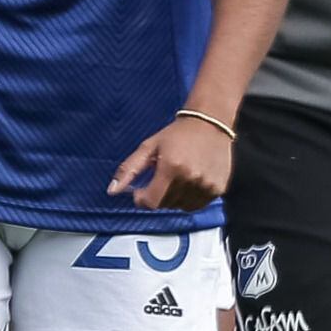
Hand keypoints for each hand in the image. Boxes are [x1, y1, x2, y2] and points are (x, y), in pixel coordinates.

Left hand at [112, 113, 235, 210]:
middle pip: (166, 204)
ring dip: (173, 198)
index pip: (152, 202)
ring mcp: (207, 185)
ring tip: (175, 178)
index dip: (142, 199)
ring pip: (181, 206)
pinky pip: (197, 205)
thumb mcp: (148, 147)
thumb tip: (111, 191)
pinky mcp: (219, 188)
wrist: (210, 123)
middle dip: (157, 195)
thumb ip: (129, 169)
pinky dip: (189, 199)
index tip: (141, 190)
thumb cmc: (176, 134)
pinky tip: (189, 182)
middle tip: (160, 178)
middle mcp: (191, 178)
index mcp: (172, 168)